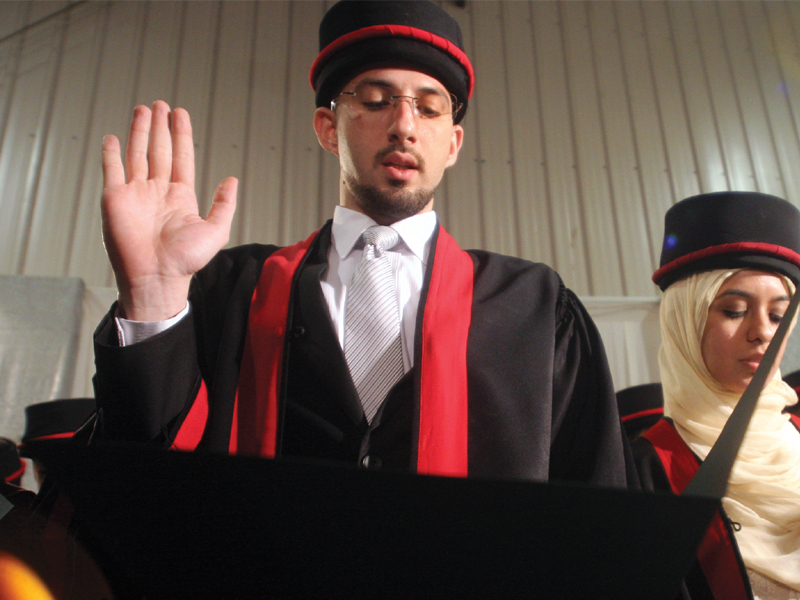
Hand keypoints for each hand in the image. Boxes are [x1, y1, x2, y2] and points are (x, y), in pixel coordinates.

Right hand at [101, 100, 236, 320]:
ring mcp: (135, 194)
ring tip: (143, 109)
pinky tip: (113, 137)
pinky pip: (112, 170)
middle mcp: (157, 191)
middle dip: (160, 127)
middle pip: (159, 150)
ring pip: (137, 154)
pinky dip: (111, 153)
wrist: (156, 276)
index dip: (181, 134)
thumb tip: (232, 179)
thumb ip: (224, 204)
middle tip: (160, 104)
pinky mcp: (115, 199)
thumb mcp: (216, 230)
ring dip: (139, 131)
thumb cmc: (186, 260)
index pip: (181, 157)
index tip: (180, 113)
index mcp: (180, 196)